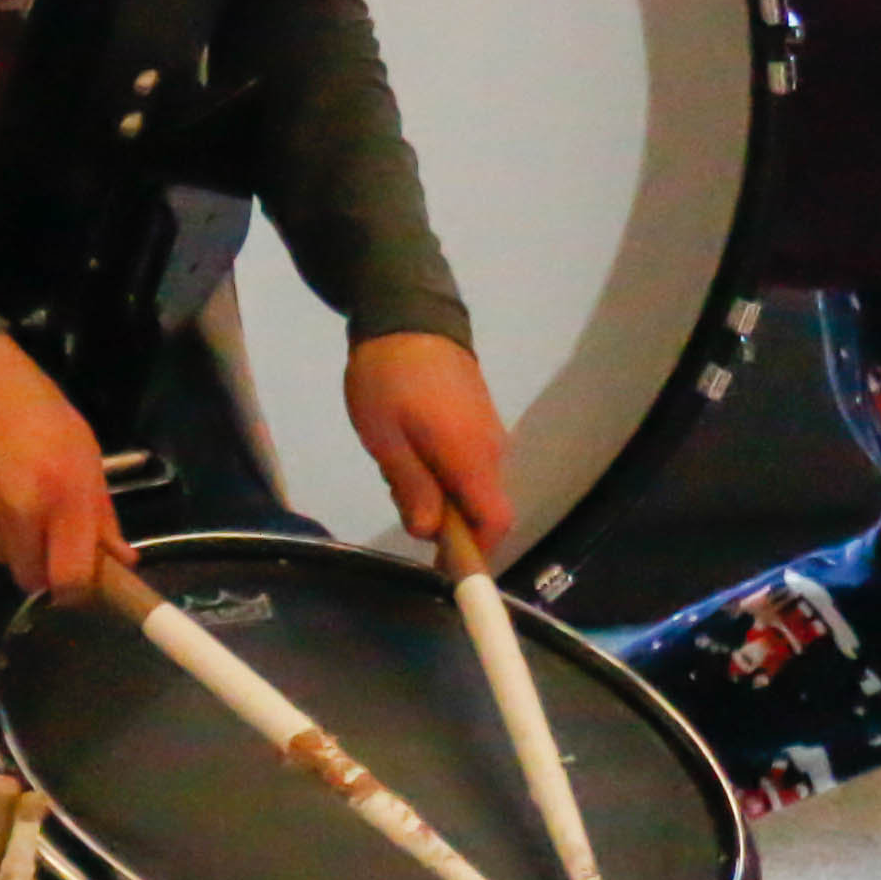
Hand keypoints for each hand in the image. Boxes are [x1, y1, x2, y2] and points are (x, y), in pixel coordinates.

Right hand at [0, 334, 123, 600]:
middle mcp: (21, 514)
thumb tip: (121, 558)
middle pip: (30, 577)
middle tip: (46, 535)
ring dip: (10, 539)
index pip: (69, 579)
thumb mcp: (82, 447)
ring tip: (9, 493)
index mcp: (66, 495)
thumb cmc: (32, 404)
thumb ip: (100, 509)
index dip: (75, 592)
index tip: (80, 584)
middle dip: (41, 565)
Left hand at [345, 331, 515, 556]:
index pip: (495, 522)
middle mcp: (492, 449)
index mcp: (472, 457)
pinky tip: (408, 444)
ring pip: (472, 484)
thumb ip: (412, 487)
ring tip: (395, 461)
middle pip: (481, 507)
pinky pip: (468, 461)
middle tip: (396, 495)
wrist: (409, 313)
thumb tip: (431, 532)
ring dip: (439, 490)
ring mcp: (489, 430)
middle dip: (445, 519)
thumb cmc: (390, 378)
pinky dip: (443, 469)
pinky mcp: (480, 417)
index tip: (442, 566)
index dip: (475, 553)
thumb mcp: (385, 437)